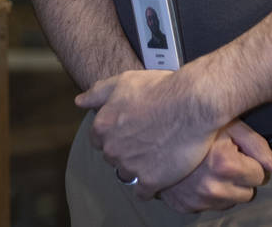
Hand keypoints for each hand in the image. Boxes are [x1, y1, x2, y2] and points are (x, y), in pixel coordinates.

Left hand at [75, 68, 225, 198]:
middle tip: (147, 137)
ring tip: (157, 151)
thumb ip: (98, 93)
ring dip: (139, 166)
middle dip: (126, 149)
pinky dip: (152, 183)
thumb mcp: (124, 81)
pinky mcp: (150, 181)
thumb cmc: (160, 89)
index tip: (130, 128)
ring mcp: (130, 166)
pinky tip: (163, 168)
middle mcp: (112, 148)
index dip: (115, 132)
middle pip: (113, 156)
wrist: (191, 104)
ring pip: (128, 174)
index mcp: (103, 125)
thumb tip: (79, 101)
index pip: (99, 138)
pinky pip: (144, 191)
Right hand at [160, 120, 271, 213]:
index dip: (249, 160)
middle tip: (223, 156)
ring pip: (229, 202)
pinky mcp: (185, 207)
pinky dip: (207, 193)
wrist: (154, 128)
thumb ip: (256, 144)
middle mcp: (211, 188)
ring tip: (209, 164)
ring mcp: (197, 200)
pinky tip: (198, 175)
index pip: (258, 175)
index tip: (237, 150)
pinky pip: (209, 206)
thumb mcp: (228, 122)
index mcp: (224, 164)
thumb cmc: (194, 120)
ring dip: (225, 187)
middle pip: (247, 193)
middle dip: (239, 176)